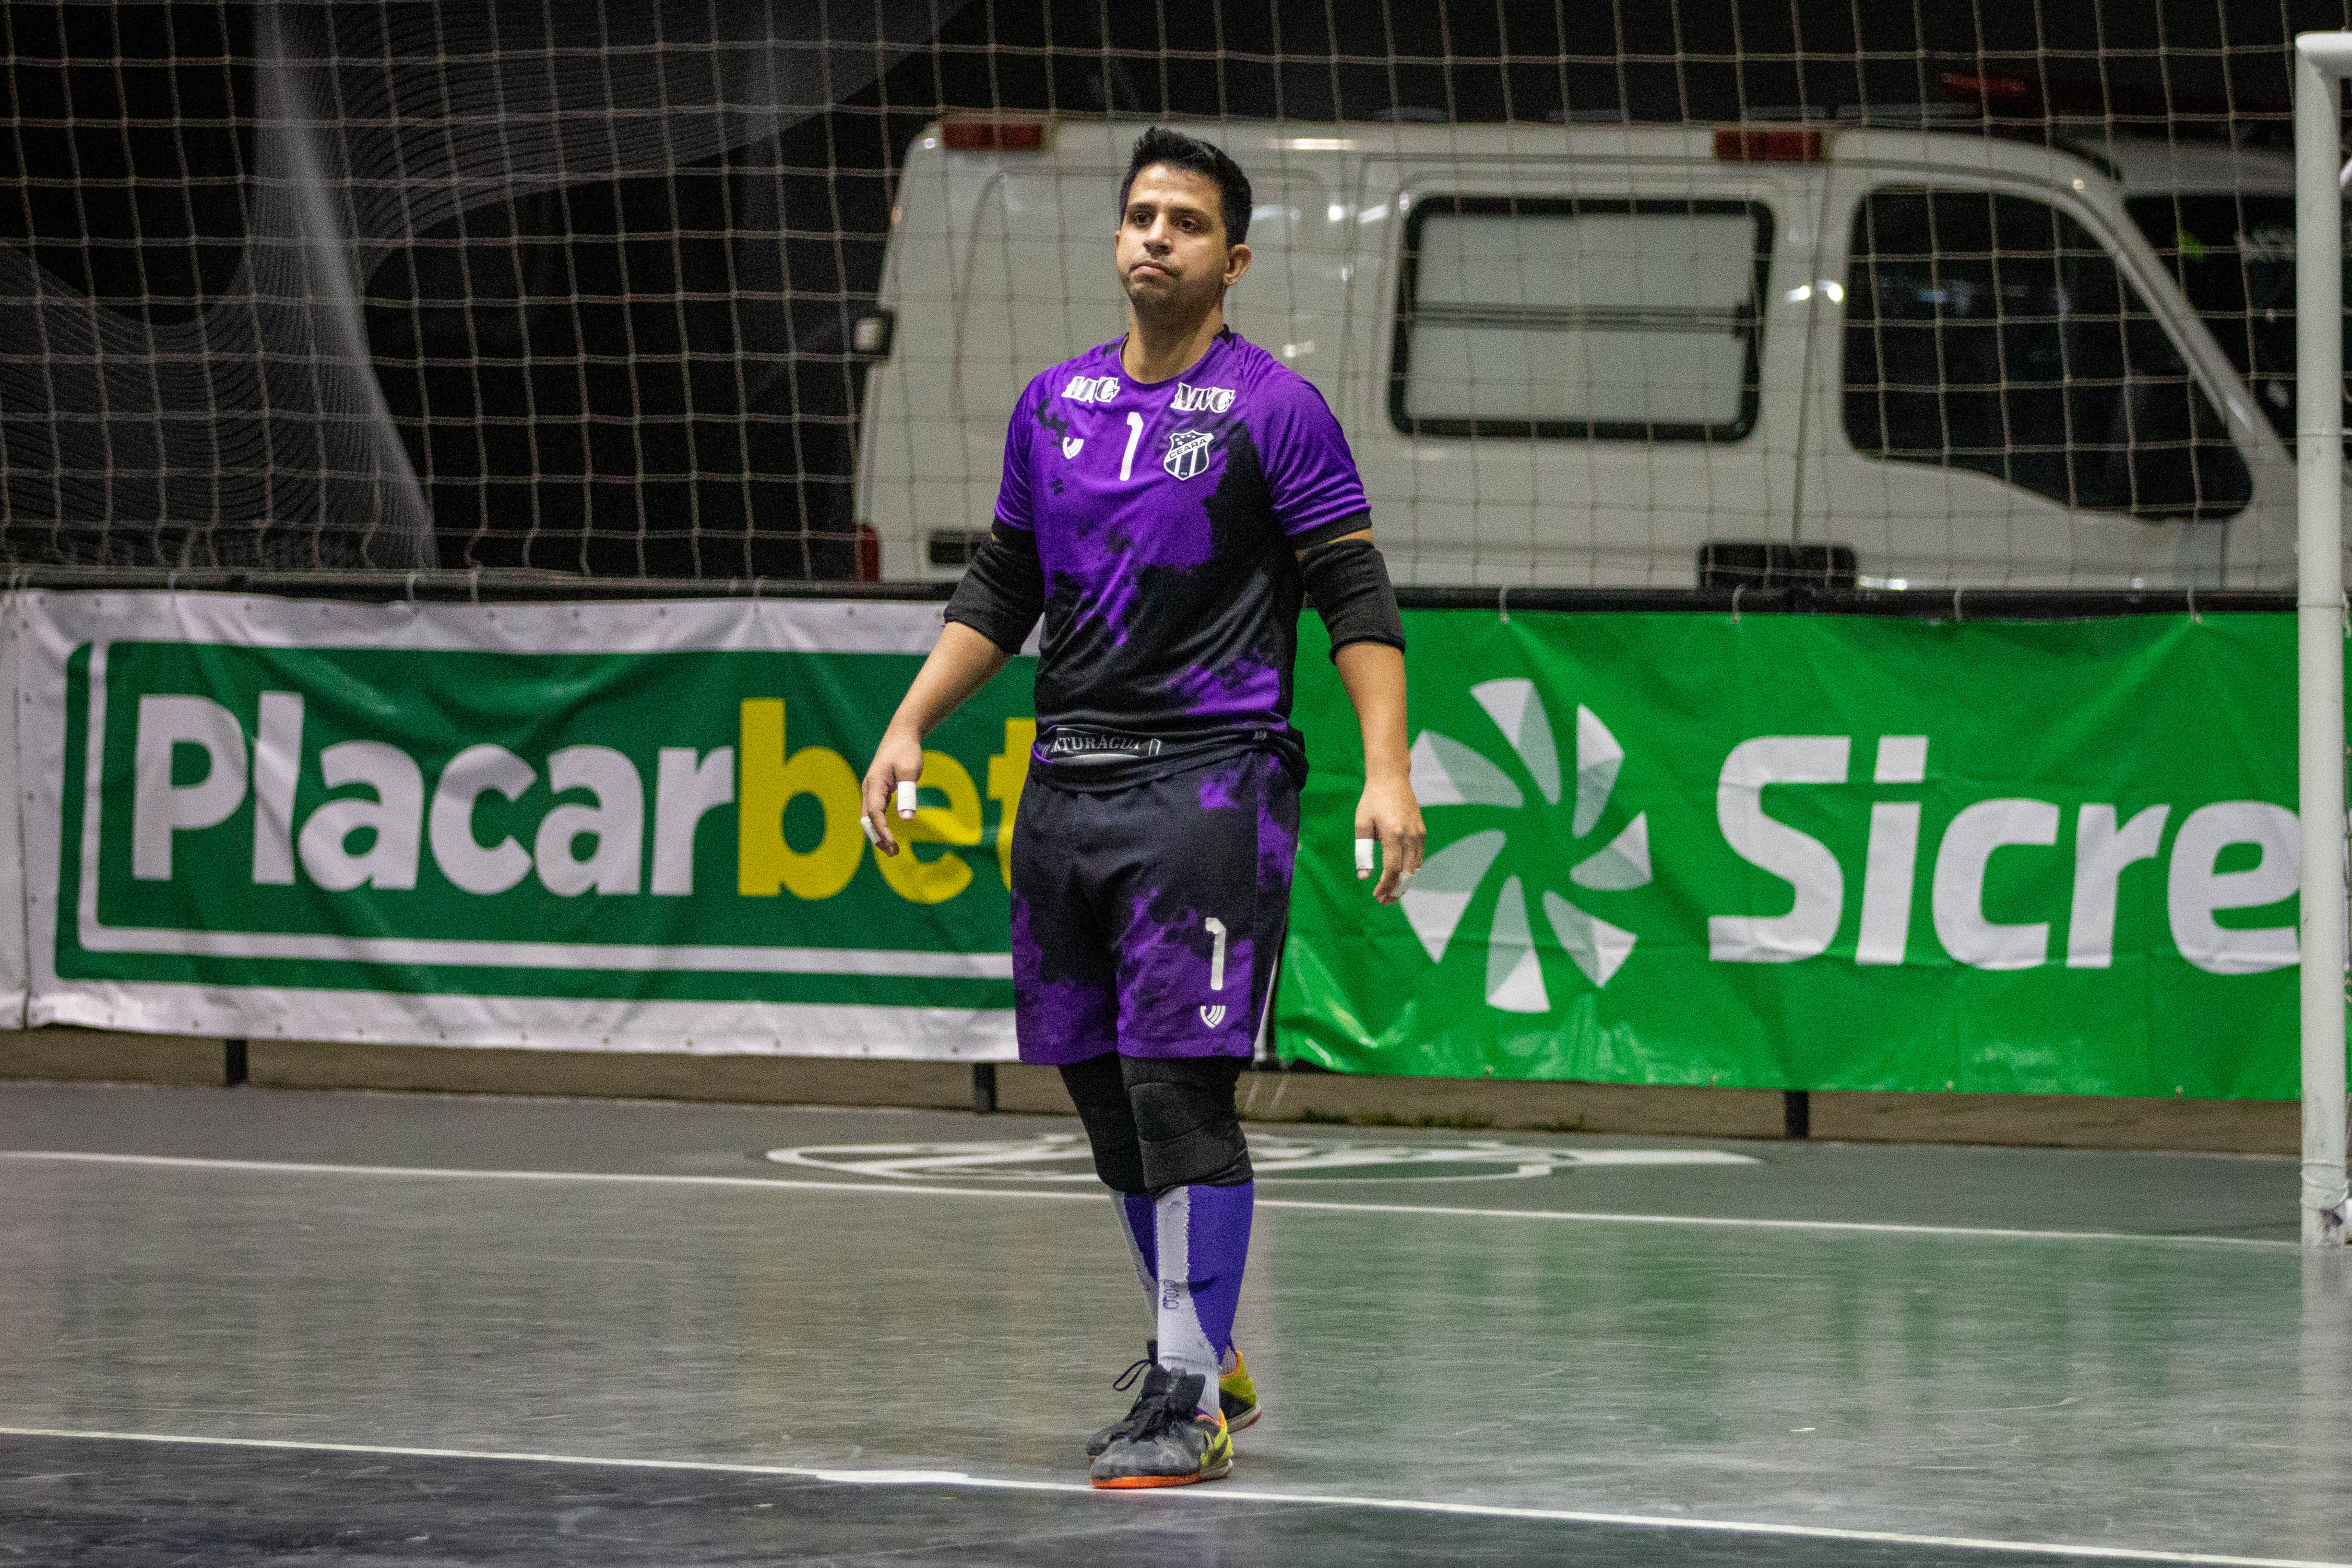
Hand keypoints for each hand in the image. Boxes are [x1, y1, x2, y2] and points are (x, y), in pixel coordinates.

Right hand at [860, 724, 925, 855]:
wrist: (901, 735)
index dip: (882, 830)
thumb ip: (908, 795)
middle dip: (878, 837)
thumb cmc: (906, 751)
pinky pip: (875, 812)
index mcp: (874, 784)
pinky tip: (890, 835)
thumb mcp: (910, 771)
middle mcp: (869, 789)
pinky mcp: (878, 791)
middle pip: (867, 819)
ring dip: (878, 834)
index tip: (892, 843)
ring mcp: (871, 790)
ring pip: (869, 817)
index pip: (874, 813)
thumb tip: (906, 819)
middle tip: (894, 853)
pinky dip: (880, 825)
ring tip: (893, 849)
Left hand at [1355, 772, 1423, 904]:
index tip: (1376, 896)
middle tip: (1384, 902)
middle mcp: (1410, 836)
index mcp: (1394, 834)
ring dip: (1404, 884)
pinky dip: (1410, 872)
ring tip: (1390, 894)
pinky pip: (1418, 858)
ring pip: (1415, 868)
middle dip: (1395, 891)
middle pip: (1407, 873)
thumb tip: (1363, 877)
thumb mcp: (1362, 824)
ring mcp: (1418, 834)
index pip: (1392, 869)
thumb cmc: (1372, 800)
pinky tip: (1399, 878)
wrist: (1392, 778)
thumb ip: (1363, 851)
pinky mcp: (1421, 832)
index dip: (1385, 886)